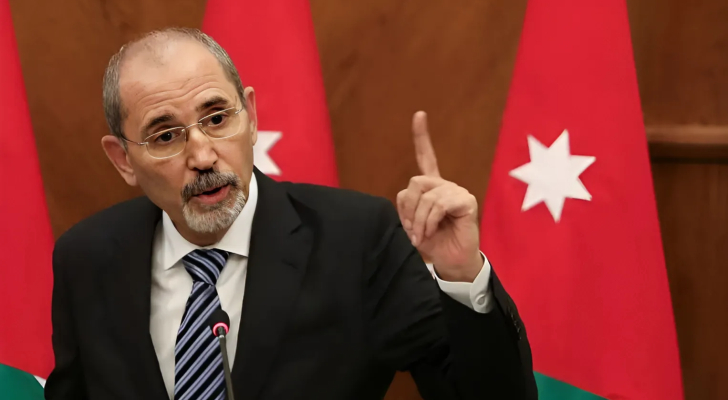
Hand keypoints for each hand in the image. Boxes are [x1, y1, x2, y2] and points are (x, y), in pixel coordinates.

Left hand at [396, 111, 482, 281]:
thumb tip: (404, 201)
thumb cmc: (433, 244)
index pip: (427, 158)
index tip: (419, 115)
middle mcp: (445, 186)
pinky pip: (439, 205)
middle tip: (411, 230)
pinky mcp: (466, 202)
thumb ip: (405, 208)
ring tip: (420, 236)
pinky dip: (429, 222)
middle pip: (415, 182)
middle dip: (408, 208)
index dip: (422, 137)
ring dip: (418, 220)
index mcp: (432, 188)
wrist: (452, 262)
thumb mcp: (411, 225)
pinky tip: (430, 232)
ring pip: (426, 196)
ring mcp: (457, 192)